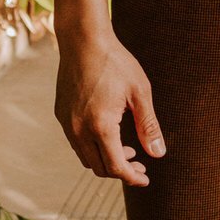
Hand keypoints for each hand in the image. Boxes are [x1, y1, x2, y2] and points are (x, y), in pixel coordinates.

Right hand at [53, 26, 164, 183]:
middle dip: (121, 171)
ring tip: (127, 149)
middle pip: (99, 167)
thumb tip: (158, 154)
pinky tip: (108, 133)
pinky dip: (92, 147)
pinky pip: (76, 142)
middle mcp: (79, 129)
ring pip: (85, 157)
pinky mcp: (60, 114)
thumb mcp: (140, 92)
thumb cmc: (115, 62)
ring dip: (106, 160)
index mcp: (100, 126)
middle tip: (140, 163)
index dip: (132, 177)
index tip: (145, 178)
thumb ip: (149, 126)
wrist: (83, 40)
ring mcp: (67, 123)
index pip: (116, 167)